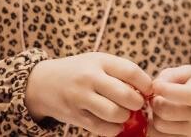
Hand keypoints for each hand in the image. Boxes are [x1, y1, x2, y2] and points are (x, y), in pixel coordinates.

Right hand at [25, 52, 150, 135]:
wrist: (42, 83)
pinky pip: (100, 127)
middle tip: (138, 105)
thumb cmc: (80, 71)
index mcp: (100, 61)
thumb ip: (120, 72)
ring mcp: (80, 97)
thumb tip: (148, 89)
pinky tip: (115, 125)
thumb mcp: (98, 62)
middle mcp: (90, 78)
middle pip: (125, 94)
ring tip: (125, 114)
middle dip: (137, 103)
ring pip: (114, 113)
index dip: (145, 83)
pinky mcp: (74, 115)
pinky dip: (113, 129)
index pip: (131, 71)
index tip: (149, 90)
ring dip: (125, 117)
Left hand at [150, 65, 190, 136]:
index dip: (165, 89)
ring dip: (155, 115)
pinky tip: (164, 118)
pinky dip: (157, 128)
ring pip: (161, 127)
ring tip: (162, 107)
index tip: (156, 85)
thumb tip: (153, 87)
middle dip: (155, 102)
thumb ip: (172, 75)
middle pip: (167, 112)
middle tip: (157, 96)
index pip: (187, 95)